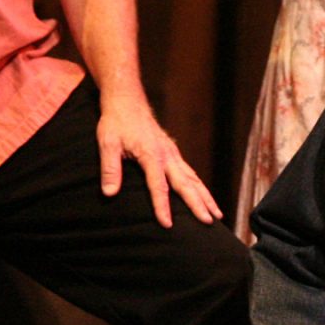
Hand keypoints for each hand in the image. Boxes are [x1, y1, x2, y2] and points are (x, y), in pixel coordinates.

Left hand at [97, 94, 221, 227]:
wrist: (127, 99)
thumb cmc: (116, 121)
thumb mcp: (108, 142)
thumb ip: (110, 168)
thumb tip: (109, 193)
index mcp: (151, 154)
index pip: (158, 186)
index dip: (162, 206)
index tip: (168, 225)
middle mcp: (167, 155)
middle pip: (186, 184)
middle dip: (198, 204)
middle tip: (208, 222)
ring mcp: (172, 153)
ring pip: (193, 179)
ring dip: (206, 197)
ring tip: (217, 215)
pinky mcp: (172, 152)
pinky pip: (190, 173)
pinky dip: (200, 186)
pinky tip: (204, 196)